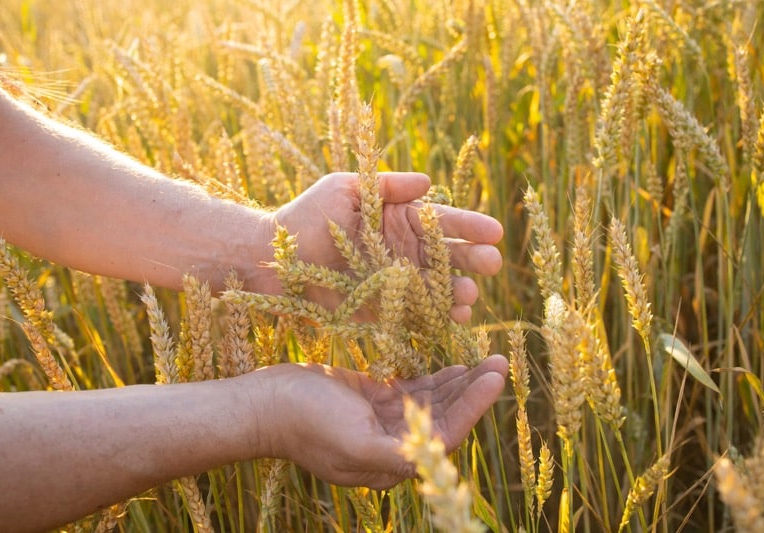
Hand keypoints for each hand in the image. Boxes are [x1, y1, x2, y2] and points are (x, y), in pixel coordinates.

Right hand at [256, 355, 508, 489]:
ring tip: (488, 358)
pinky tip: (456, 363)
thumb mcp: (351, 442)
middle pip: (444, 416)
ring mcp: (382, 420)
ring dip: (459, 381)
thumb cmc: (305, 422)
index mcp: (390, 462)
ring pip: (432, 400)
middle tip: (501, 360)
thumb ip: (392, 456)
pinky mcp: (373, 398)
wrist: (265, 402)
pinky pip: (413, 388)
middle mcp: (391, 444)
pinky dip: (436, 377)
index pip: (444, 434)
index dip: (474, 406)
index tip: (496, 377)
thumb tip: (433, 459)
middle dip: (474, 390)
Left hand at [272, 172, 503, 322]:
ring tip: (470, 296)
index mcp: (397, 218)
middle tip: (492, 265)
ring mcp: (395, 282)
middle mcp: (403, 250)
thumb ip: (385, 186)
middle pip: (446, 256)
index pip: (441, 221)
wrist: (269, 258)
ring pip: (437, 287)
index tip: (494, 231)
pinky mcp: (383, 310)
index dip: (469, 225)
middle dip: (472, 259)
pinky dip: (436, 318)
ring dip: (457, 291)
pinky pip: (416, 314)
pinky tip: (453, 320)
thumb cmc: (304, 217)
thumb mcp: (343, 189)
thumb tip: (428, 182)